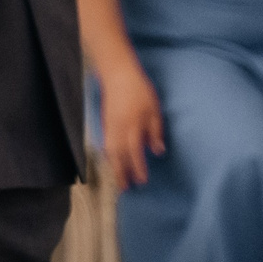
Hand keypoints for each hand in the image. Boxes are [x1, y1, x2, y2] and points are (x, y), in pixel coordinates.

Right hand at [98, 63, 164, 189]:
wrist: (117, 73)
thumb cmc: (139, 90)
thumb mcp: (154, 109)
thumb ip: (155, 131)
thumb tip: (157, 150)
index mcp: (132, 126)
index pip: (135, 153)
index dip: (138, 168)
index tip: (142, 181)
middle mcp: (118, 129)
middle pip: (118, 156)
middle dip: (121, 173)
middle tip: (124, 188)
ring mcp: (109, 125)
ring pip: (109, 151)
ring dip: (113, 166)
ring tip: (117, 178)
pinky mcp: (105, 121)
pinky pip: (105, 143)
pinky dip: (107, 155)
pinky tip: (110, 159)